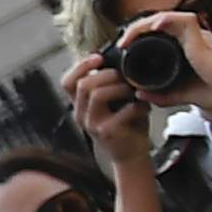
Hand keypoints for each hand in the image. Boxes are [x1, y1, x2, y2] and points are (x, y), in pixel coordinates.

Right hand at [63, 49, 154, 167]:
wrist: (131, 154)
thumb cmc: (126, 124)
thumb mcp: (114, 102)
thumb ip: (111, 85)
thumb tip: (121, 59)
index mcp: (81, 104)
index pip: (68, 82)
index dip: (80, 66)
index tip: (99, 58)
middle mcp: (82, 114)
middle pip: (84, 84)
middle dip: (107, 75)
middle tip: (125, 77)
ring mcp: (92, 124)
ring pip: (97, 94)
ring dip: (120, 88)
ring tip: (134, 91)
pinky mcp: (107, 133)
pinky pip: (121, 112)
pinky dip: (136, 106)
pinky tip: (143, 108)